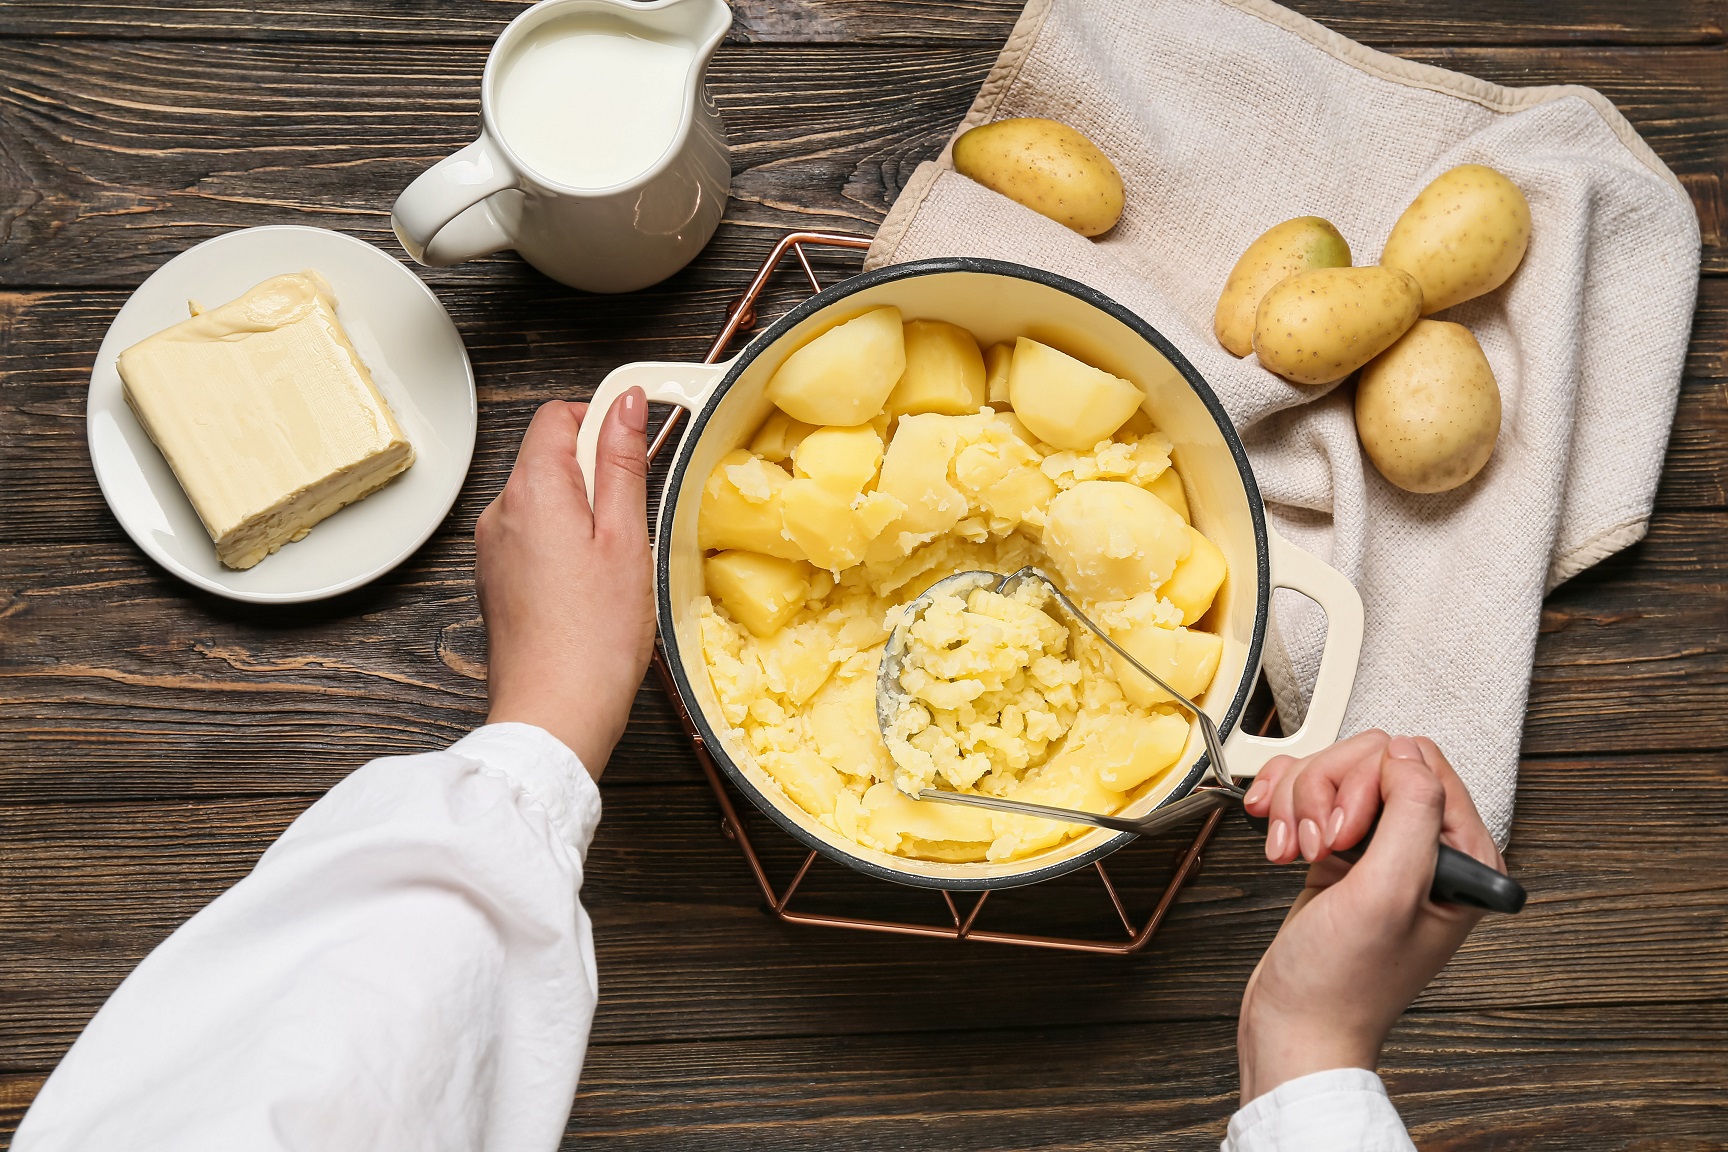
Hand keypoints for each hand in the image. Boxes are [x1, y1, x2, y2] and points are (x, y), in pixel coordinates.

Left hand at [475, 393, 655, 777]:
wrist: (553, 715)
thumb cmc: (594, 639)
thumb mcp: (627, 538)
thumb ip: (624, 463)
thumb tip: (625, 405)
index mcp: (532, 491)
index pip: (557, 416)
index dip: (601, 418)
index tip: (639, 437)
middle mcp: (500, 513)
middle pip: (550, 457)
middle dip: (596, 472)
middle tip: (635, 519)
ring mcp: (494, 549)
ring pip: (545, 500)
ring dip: (583, 512)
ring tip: (616, 561)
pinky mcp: (497, 581)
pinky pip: (534, 537)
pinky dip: (566, 544)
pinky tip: (592, 585)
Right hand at [1235, 732, 1504, 1103]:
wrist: (1296, 1024)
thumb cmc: (1343, 984)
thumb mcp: (1387, 894)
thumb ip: (1411, 813)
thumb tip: (1405, 752)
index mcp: (1463, 857)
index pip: (1420, 763)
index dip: (1370, 785)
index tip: (1345, 833)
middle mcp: (1427, 848)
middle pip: (1371, 761)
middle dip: (1327, 795)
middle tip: (1319, 848)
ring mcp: (1381, 848)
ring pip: (1334, 774)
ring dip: (1299, 806)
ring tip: (1295, 853)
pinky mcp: (1342, 851)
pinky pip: (1310, 794)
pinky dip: (1284, 809)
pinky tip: (1278, 840)